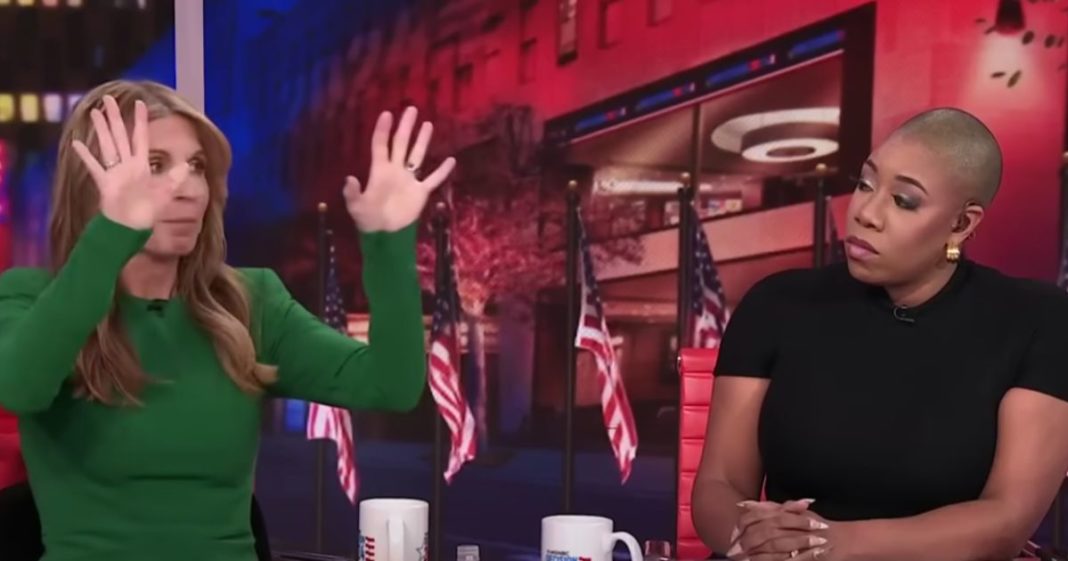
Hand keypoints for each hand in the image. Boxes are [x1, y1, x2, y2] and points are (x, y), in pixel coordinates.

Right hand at [71, 95, 169, 229]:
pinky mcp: (104, 183)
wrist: (131, 228)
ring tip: (95, 113)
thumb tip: (185, 166)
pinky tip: (77, 143)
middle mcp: (127, 165)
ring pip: (107, 145)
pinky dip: (86, 156)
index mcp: (141, 165)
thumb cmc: (148, 212)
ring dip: (101, 129)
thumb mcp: (165, 194)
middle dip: (115, 118)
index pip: (141, 137)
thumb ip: (173, 179)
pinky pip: (94, 166)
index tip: (139, 103)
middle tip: (108, 99)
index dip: (140, 121)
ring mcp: (114, 172)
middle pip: (120, 136)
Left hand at [344, 106, 455, 231]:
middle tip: (411, 109)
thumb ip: (353, 193)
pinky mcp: (420, 192)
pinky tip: (451, 160)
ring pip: (417, 155)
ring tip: (428, 124)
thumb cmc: (368, 219)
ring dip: (422, 140)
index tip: (387, 113)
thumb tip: (350, 179)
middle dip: (406, 127)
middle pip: (401, 144)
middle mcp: (395, 170)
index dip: (383, 130)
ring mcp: (409, 180)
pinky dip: (442, 171)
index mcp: (379, 170)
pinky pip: (433, 179)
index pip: (381, 145)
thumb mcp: (356, 207)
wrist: (385, 234)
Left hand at [728, 500, 830, 560]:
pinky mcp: (805, 556)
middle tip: (733, 550)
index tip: (733, 534)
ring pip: (772, 547)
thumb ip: (773, 508)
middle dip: (746, 542)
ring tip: (743, 560)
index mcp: (787, 514)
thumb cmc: (818, 526)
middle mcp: (791, 525)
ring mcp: (798, 541)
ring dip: (756, 554)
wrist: (844, 540)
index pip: (759, 516)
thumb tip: (746, 505)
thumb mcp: (796, 513)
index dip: (744, 525)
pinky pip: (785, 559)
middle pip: (763, 532)